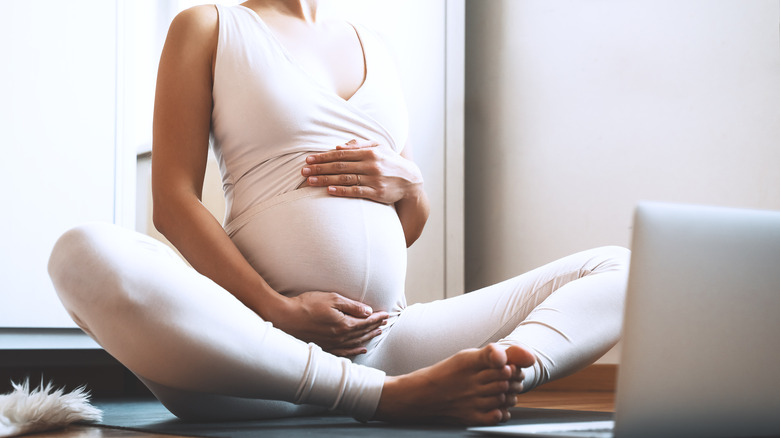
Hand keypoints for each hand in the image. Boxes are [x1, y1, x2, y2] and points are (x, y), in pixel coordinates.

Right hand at [273, 291, 388, 357]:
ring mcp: (333, 345)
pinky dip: (355, 351)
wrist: (285, 317)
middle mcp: (341, 338)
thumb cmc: (307, 305)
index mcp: (344, 325)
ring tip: (378, 333)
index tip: (386, 314)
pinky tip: (362, 349)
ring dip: (368, 337)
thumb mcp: (332, 299)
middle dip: (375, 327)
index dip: (378, 318)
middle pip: (363, 333)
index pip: (366, 321)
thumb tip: (368, 312)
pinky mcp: (325, 348)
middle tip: (385, 322)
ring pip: (356, 343)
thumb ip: (352, 306)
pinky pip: (345, 352)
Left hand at [301, 139, 423, 203]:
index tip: (308, 160)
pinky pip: (355, 191)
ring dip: (325, 179)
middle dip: (319, 168)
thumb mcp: (379, 148)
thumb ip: (359, 145)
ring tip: (310, 181)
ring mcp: (373, 179)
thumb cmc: (391, 163)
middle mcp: (371, 164)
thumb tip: (338, 146)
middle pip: (340, 166)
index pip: (341, 154)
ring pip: (344, 178)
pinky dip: (341, 190)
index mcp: (369, 152)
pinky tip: (328, 190)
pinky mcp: (376, 193)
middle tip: (303, 171)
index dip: (323, 156)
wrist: (411, 180)